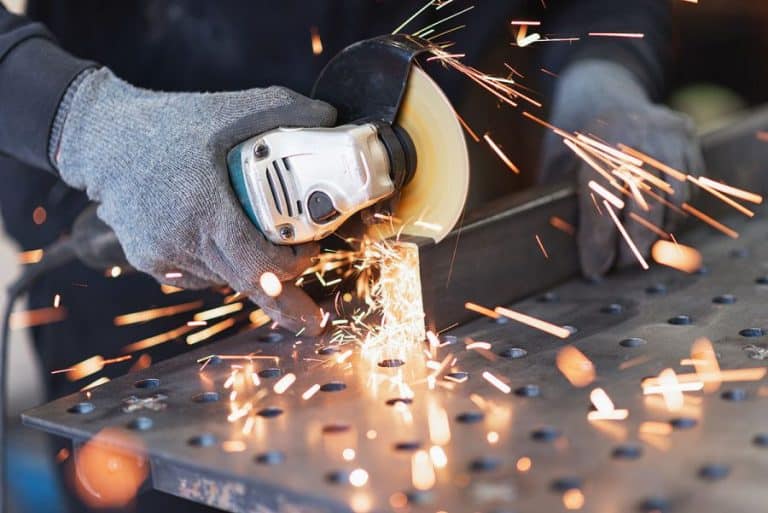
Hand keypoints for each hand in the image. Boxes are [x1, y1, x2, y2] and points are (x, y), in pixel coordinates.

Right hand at [52, 68, 336, 333]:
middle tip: (311, 315)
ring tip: (266, 248)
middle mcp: (183, 241)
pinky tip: (224, 243)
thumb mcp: (228, 108)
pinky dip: (220, 266)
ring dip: (251, 271)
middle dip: (284, 296)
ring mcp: (163, 256)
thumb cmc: (167, 122)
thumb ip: (282, 111)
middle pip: (248, 285)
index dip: (292, 268)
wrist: (101, 139)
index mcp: (207, 209)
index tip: (310, 251)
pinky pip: (199, 276)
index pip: (261, 265)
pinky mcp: (149, 260)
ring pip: (224, 279)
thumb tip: (329, 115)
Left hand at [540, 60, 702, 279]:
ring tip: (640, 252)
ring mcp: (668, 134)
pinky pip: (689, 184)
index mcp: (599, 143)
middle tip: (620, 268)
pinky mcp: (687, 135)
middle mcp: (638, 136)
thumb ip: (560, 198)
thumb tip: (567, 247)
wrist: (602, 85)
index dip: (599, 242)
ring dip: (658, 232)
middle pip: (644, 207)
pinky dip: (675, 210)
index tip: (594, 269)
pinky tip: (658, 225)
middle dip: (632, 246)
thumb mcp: (557, 160)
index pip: (602, 203)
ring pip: (673, 199)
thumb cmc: (573, 134)